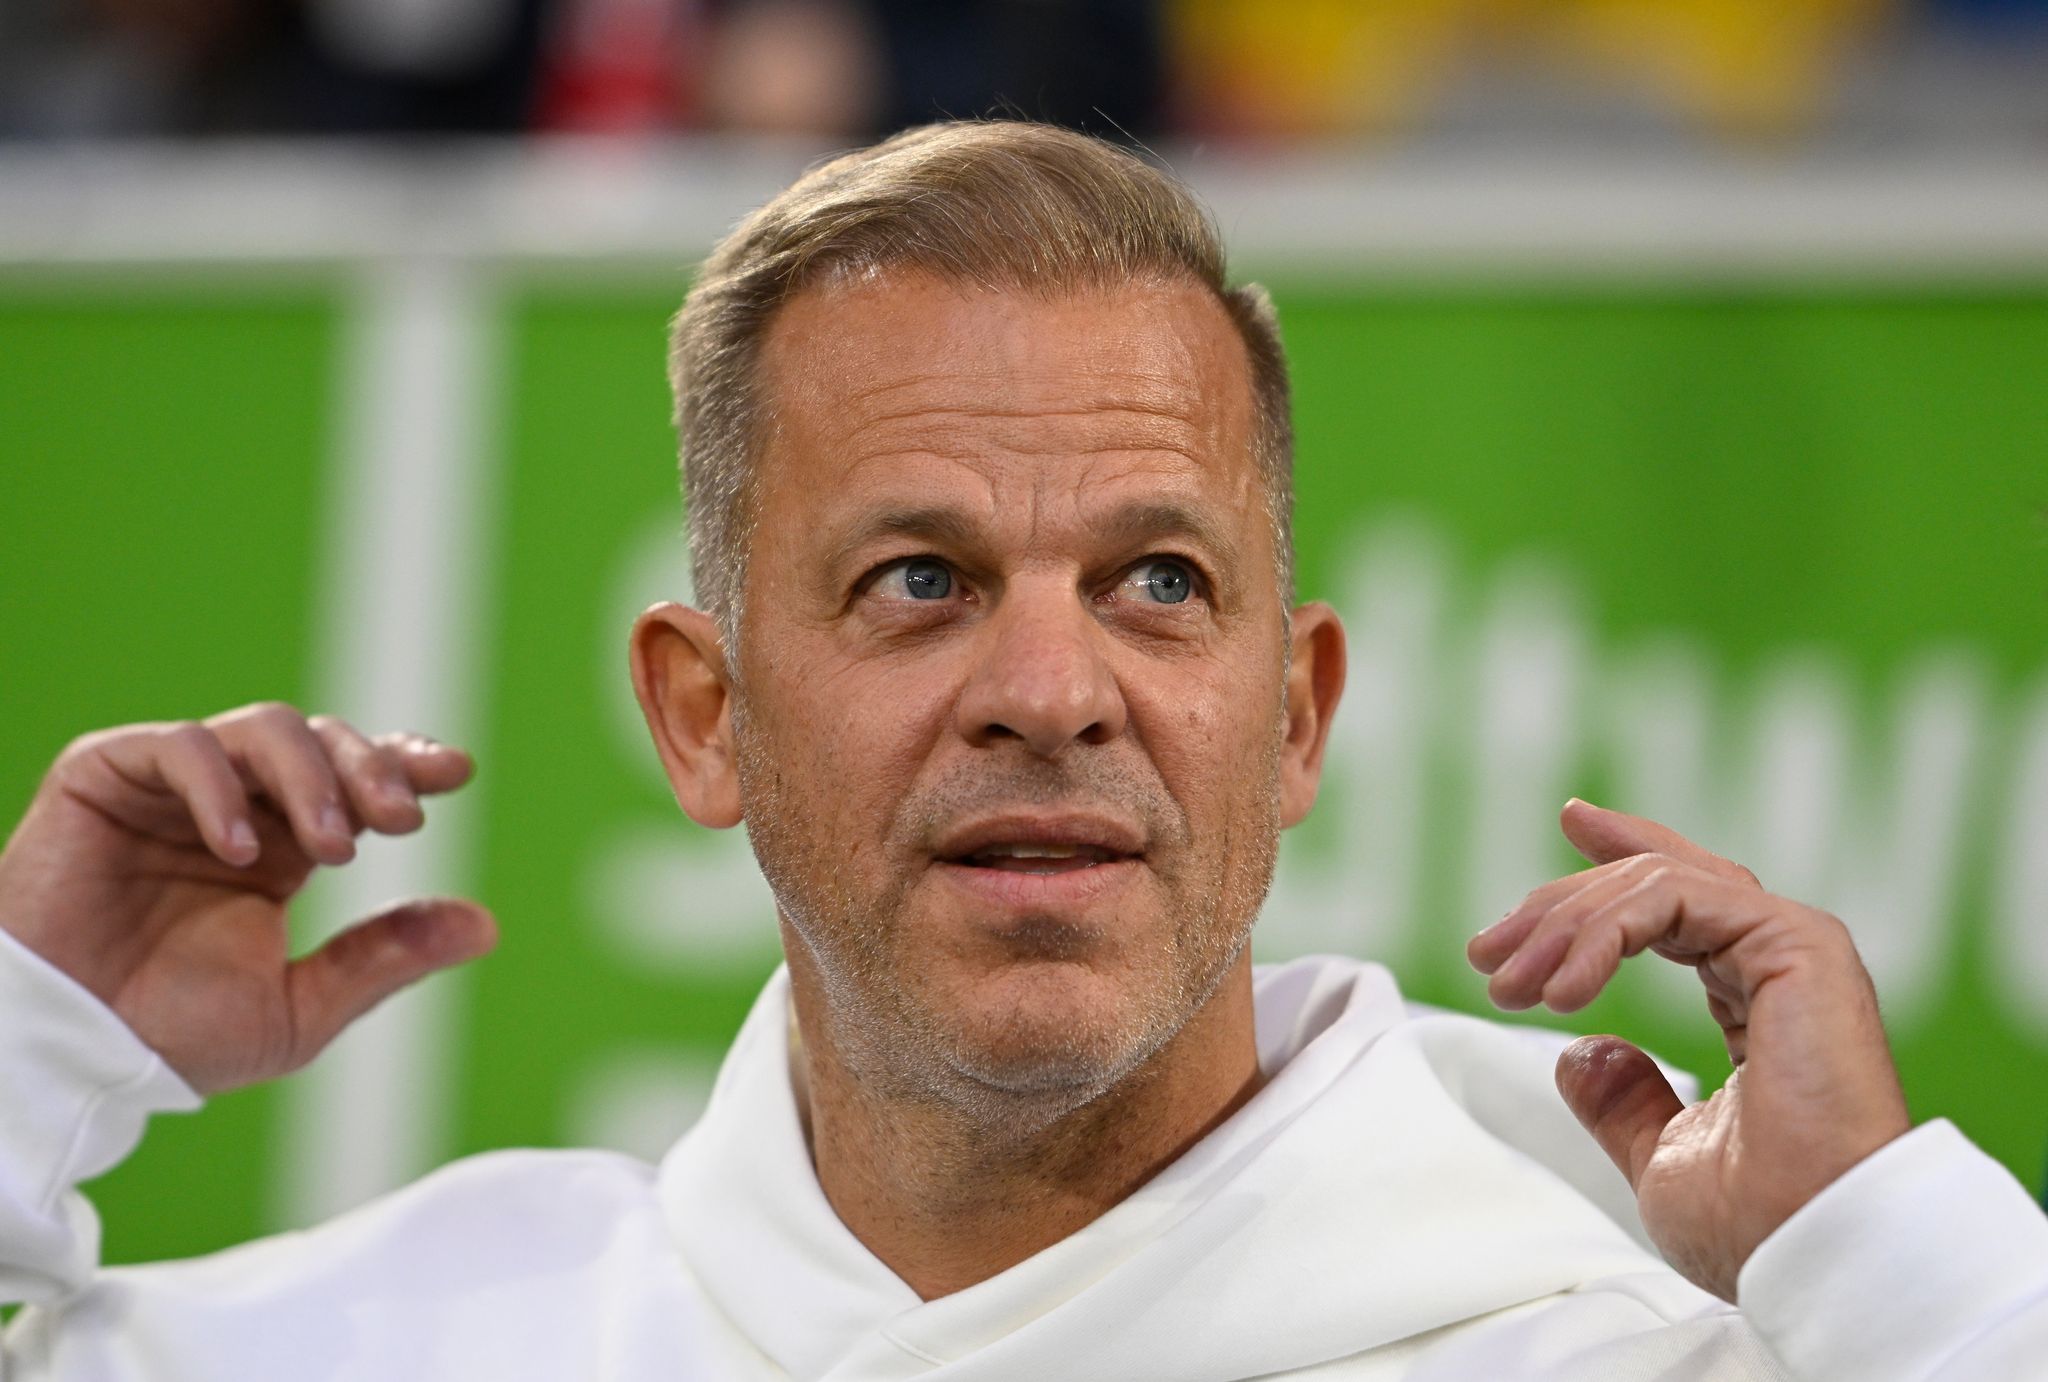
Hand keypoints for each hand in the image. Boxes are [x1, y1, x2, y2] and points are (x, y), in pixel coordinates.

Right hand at [0, 703, 495, 1093]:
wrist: (64, 1058)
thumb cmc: (166, 1039)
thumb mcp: (299, 1007)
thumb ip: (384, 959)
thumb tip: (485, 924)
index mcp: (282, 848)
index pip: (355, 780)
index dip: (404, 764)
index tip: (455, 772)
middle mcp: (235, 808)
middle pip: (321, 742)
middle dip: (371, 769)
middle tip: (403, 816)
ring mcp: (171, 788)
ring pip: (261, 729)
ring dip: (311, 776)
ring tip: (334, 846)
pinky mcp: (104, 778)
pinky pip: (176, 747)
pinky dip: (218, 785)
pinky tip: (242, 849)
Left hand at [1466, 799, 1909, 1301]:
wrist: (1820, 1250)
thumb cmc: (1758, 1224)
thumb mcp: (1661, 1155)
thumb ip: (1624, 1101)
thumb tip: (1578, 1053)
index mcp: (1760, 998)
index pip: (1683, 898)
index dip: (1621, 857)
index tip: (1570, 821)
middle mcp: (1780, 960)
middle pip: (1653, 881)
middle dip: (1558, 908)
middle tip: (1486, 954)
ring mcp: (1794, 945)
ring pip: (1655, 882)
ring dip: (1565, 923)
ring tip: (1509, 982)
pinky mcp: (1798, 943)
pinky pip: (1674, 896)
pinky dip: (1603, 930)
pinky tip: (1563, 988)